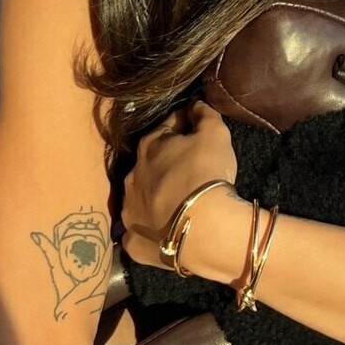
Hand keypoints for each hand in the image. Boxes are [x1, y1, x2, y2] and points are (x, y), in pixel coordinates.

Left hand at [119, 97, 240, 273]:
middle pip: (150, 164)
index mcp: (149, 147)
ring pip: (140, 198)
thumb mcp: (215, 134)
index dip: (183, 126)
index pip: (167, 128)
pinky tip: (164, 233)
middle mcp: (132, 177)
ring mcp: (129, 211)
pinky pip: (139, 233)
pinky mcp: (134, 242)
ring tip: (177, 203)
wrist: (204, 229)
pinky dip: (149, 231)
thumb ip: (204, 114)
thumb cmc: (206, 174)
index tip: (196, 128)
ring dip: (154, 197)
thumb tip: (196, 102)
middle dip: (165, 164)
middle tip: (189, 170)